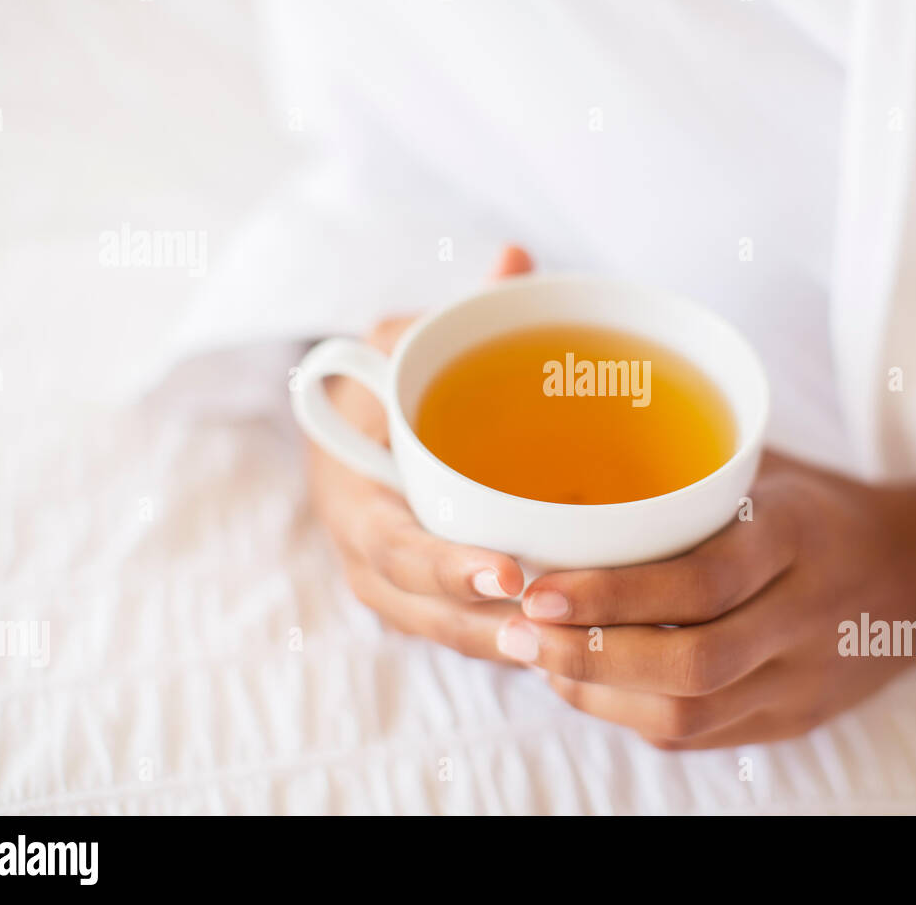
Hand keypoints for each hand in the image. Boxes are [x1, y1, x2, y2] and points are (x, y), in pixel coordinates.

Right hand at [306, 246, 534, 661]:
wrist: (361, 425)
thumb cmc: (390, 381)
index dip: (444, 565)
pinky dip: (504, 641)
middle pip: (420, 605)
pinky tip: (563, 650)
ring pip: (444, 630)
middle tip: (548, 630)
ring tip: (564, 655)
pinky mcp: (425, 599)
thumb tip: (514, 259)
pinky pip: (461, 630)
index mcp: (352, 488)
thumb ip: (459, 313)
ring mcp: (393, 582)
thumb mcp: (413, 341)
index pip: (392, 540)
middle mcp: (364, 548)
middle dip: (483, 624)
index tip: (506, 574)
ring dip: (500, 646)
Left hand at [499, 452, 915, 747]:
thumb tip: (565, 435)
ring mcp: (805, 679)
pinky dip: (631, 713)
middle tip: (517, 634)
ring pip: (691, 714)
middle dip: (589, 656)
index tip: (536, 588)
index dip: (613, 595)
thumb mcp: (768, 466)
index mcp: (799, 536)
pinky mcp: (795, 719)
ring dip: (600, 693)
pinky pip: (702, 735)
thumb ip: (686, 467)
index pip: (702, 580)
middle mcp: (807, 615)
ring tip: (536, 661)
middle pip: (692, 664)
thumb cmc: (820, 506)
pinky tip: (586, 684)